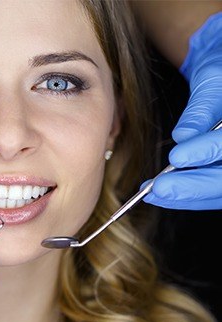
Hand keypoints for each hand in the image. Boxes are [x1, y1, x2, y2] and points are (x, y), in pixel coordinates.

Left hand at [144, 12, 221, 209]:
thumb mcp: (213, 78)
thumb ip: (201, 110)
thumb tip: (183, 137)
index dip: (208, 152)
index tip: (177, 158)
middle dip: (193, 187)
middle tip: (158, 190)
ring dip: (187, 196)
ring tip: (153, 194)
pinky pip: (216, 190)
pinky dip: (190, 194)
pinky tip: (164, 193)